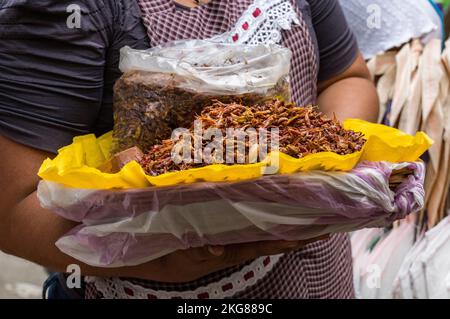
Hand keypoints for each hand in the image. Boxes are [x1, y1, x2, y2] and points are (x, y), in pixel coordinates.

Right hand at [132, 235, 329, 282]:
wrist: (158, 259)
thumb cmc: (173, 254)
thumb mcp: (183, 253)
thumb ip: (198, 249)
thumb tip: (216, 249)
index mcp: (231, 250)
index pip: (267, 245)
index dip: (290, 240)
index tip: (314, 234)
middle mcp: (237, 246)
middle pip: (273, 240)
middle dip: (298, 235)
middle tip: (324, 226)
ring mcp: (232, 241)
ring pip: (263, 234)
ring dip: (284, 227)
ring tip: (307, 220)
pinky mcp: (224, 235)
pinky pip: (248, 229)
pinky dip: (263, 222)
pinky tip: (272, 214)